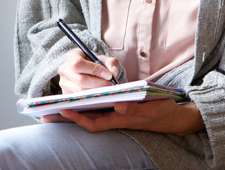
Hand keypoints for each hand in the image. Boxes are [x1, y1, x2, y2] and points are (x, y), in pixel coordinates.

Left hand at [42, 99, 204, 135]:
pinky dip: (89, 108)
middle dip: (69, 118)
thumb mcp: (151, 109)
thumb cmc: (163, 111)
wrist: (175, 117)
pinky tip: (80, 102)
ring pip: (93, 116)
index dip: (78, 118)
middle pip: (88, 121)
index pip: (95, 122)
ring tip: (58, 107)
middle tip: (48, 114)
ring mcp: (118, 116)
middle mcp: (116, 119)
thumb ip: (134, 109)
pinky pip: (101, 112)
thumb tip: (117, 106)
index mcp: (122, 119)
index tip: (64, 111)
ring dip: (75, 113)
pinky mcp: (122, 111)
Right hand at [57, 49, 118, 93]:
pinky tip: (100, 94)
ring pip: (81, 91)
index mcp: (71, 56)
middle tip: (111, 84)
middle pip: (81, 80)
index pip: (78, 64)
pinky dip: (92, 97)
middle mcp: (64, 69)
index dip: (94, 70)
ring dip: (96, 91)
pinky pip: (79, 98)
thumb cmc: (94, 63)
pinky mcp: (66, 94)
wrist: (86, 70)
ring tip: (107, 89)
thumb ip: (111, 63)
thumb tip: (113, 72)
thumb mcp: (103, 59)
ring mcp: (63, 83)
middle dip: (99, 83)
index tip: (109, 74)